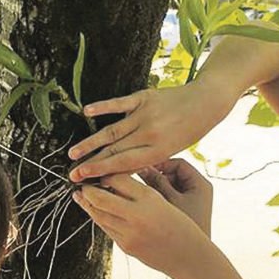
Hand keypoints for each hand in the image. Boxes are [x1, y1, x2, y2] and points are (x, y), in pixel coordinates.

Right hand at [67, 80, 234, 181]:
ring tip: (73, 154)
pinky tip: (87, 112)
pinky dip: (102, 107)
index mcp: (159, 151)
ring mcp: (145, 114)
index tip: (85, 181)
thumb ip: (148, 157)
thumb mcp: (173, 150)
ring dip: (90, 143)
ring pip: (112, 131)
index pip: (124, 164)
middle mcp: (150, 134)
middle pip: (114, 151)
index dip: (102, 173)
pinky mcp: (143, 98)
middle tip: (73, 174)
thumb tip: (119, 167)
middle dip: (91, 164)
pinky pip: (119, 104)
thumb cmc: (189, 130)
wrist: (206, 101)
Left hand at [72, 174, 209, 276]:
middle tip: (80, 182)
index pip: (117, 179)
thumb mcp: (165, 200)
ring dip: (87, 204)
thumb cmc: (180, 225)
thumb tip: (116, 177)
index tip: (100, 169)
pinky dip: (99, 218)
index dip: (105, 173)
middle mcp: (137, 215)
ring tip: (80, 195)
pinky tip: (95, 211)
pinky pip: (106, 229)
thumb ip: (141, 190)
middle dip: (87, 189)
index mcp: (150, 198)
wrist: (188, 256)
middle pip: (100, 197)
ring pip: (99, 215)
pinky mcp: (125, 246)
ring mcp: (129, 233)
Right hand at [138, 159, 212, 234]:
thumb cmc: (182, 230)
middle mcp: (197, 190)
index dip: (159, 164)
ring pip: (168, 186)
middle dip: (154, 177)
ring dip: (154, 189)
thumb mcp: (167, 202)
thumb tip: (138, 166)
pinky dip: (157, 199)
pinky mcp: (184, 210)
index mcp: (200, 184)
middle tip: (137, 181)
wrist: (192, 258)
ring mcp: (191, 200)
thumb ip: (155, 183)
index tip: (141, 169)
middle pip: (172, 174)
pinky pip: (168, 198)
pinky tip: (143, 204)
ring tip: (138, 195)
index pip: (177, 163)